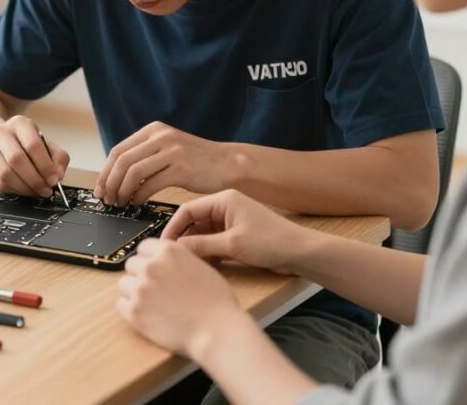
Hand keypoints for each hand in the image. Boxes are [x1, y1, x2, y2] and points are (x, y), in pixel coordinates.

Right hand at [0, 115, 69, 196]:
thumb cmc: (25, 143)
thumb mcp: (45, 142)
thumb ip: (58, 157)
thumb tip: (58, 175)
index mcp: (20, 123)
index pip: (32, 145)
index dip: (45, 165)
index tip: (54, 179)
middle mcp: (1, 133)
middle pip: (17, 159)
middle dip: (35, 179)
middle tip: (46, 190)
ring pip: (5, 173)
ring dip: (24, 187)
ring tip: (36, 191)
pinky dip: (14, 190)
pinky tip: (23, 189)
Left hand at [96, 121, 251, 205]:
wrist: (228, 165)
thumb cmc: (197, 162)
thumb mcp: (168, 149)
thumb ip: (145, 155)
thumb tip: (116, 175)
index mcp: (154, 130)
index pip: (118, 150)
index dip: (105, 172)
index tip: (100, 189)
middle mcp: (161, 137)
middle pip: (122, 161)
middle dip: (110, 183)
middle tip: (107, 200)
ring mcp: (171, 151)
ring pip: (133, 173)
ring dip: (122, 192)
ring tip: (121, 203)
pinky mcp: (181, 168)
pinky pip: (150, 184)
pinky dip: (138, 196)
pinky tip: (138, 203)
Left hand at [117, 238, 241, 355]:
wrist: (217, 331)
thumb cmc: (217, 302)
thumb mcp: (201, 267)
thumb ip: (179, 259)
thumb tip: (165, 261)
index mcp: (169, 251)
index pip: (143, 247)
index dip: (149, 259)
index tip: (153, 269)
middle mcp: (151, 266)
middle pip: (131, 264)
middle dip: (140, 274)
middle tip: (154, 289)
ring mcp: (140, 288)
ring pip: (124, 284)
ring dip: (133, 291)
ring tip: (151, 303)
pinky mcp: (134, 312)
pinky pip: (121, 305)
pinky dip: (131, 309)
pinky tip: (147, 315)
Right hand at [163, 190, 307, 274]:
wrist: (302, 253)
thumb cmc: (272, 242)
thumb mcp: (232, 245)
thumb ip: (201, 245)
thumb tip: (176, 249)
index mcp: (223, 200)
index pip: (187, 209)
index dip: (173, 227)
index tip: (163, 245)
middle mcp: (226, 207)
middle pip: (194, 221)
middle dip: (184, 239)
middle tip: (173, 257)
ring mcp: (232, 221)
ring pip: (203, 233)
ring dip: (196, 247)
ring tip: (189, 264)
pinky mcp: (238, 234)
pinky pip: (214, 241)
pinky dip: (208, 252)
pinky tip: (206, 266)